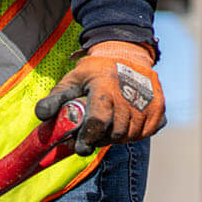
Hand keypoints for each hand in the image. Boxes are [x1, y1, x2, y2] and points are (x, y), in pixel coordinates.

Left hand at [33, 41, 165, 154]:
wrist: (127, 54)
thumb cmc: (94, 71)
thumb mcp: (72, 79)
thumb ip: (55, 99)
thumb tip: (41, 116)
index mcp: (105, 86)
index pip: (99, 121)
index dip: (88, 138)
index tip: (80, 146)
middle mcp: (129, 94)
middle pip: (115, 133)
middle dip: (100, 138)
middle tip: (92, 134)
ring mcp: (149, 101)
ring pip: (131, 135)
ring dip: (117, 137)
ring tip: (107, 127)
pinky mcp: (160, 107)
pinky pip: (146, 132)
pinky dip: (135, 133)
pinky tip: (125, 123)